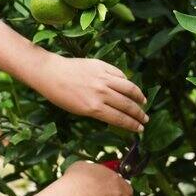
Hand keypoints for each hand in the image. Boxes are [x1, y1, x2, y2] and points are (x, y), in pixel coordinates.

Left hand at [31, 52, 148, 131]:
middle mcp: (101, 93)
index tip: (140, 129)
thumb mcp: (77, 110)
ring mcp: (102, 78)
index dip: (132, 125)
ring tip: (143, 102)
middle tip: (145, 119)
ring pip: (128, 88)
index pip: (119, 118)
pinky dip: (126, 81)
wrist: (50, 73)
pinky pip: (119, 74)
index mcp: (93, 108)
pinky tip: (129, 86)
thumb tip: (115, 113)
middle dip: (138, 114)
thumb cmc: (60, 95)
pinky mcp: (102, 66)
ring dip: (138, 96)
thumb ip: (98, 111)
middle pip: (127, 105)